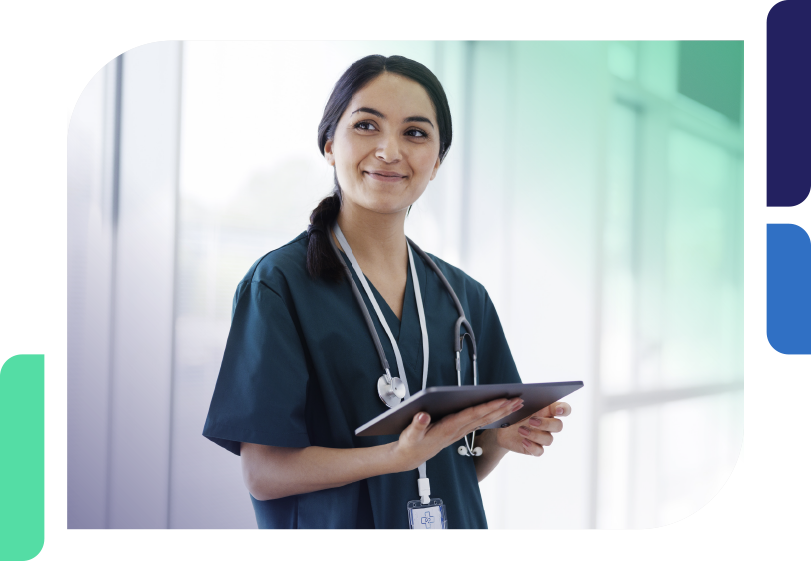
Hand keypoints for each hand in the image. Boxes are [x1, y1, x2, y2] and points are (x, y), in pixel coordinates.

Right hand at [392, 397, 524, 471]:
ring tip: (515, 404)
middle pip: (484, 417)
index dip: (487, 407)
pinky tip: (500, 411)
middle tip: (518, 400)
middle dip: (502, 409)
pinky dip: (491, 415)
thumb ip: (417, 425)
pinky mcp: (459, 431)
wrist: (410, 457)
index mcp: (448, 428)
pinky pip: (479, 422)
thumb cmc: (411, 444)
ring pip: (484, 420)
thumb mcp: (410, 435)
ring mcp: (460, 431)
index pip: (472, 415)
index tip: (502, 400)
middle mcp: (457, 430)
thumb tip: (422, 416)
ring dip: (501, 412)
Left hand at [495, 401, 570, 456]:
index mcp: (547, 410)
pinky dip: (532, 447)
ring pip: (549, 439)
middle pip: (558, 426)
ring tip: (521, 430)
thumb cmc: (514, 413)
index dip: (564, 410)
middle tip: (531, 420)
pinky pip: (539, 451)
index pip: (564, 409)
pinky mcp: (535, 449)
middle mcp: (548, 424)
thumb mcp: (518, 405)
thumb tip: (524, 397)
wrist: (502, 429)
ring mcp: (542, 437)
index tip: (558, 410)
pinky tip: (524, 441)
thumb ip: (526, 400)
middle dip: (546, 424)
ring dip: (535, 435)